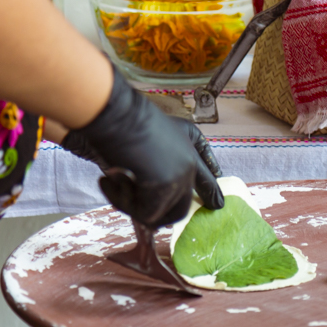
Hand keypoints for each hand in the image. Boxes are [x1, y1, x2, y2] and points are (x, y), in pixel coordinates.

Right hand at [68, 66, 224, 226]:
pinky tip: (107, 181)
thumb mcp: (148, 138)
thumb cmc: (123, 121)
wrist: (116, 113)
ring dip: (132, 204)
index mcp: (190, 142)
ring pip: (161, 213)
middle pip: (183, 205)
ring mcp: (180, 176)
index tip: (218, 203)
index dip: (211, 191)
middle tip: (139, 211)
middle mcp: (189, 161)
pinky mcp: (166, 186)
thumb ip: (158, 162)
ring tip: (112, 182)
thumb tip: (152, 189)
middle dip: (162, 214)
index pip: (207, 175)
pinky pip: (144, 213)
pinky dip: (121, 201)